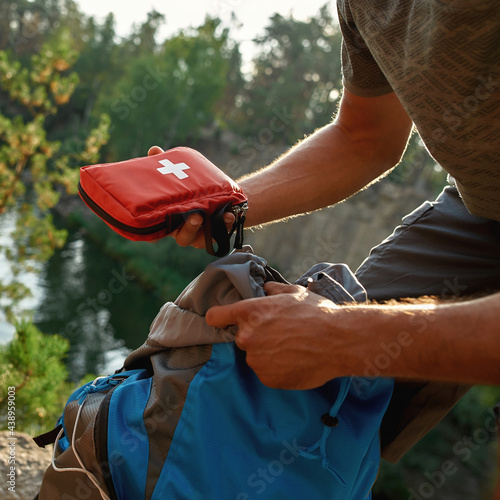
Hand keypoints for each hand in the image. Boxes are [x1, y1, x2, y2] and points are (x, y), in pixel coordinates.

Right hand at [148, 145, 234, 248]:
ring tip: (213, 215)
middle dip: (189, 228)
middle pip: (183, 237)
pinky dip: (225, 224)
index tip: (154, 228)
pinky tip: (229, 214)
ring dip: (207, 228)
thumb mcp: (180, 177)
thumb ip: (166, 166)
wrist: (219, 198)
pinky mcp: (216, 234)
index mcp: (170, 220)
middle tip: (196, 216)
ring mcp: (200, 235)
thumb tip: (154, 150)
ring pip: (200, 239)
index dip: (155, 232)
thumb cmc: (192, 191)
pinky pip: (220, 233)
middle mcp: (184, 231)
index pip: (158, 231)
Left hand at [205, 281, 350, 389]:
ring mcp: (256, 360)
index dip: (219, 318)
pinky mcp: (267, 378)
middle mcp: (247, 336)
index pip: (215, 316)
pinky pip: (267, 372)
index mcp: (249, 312)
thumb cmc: (317, 313)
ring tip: (292, 348)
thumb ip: (274, 290)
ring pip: (256, 356)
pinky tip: (295, 361)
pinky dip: (277, 369)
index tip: (223, 320)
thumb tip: (266, 289)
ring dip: (268, 354)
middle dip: (257, 336)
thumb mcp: (294, 292)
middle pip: (242, 337)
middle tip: (281, 334)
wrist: (339, 341)